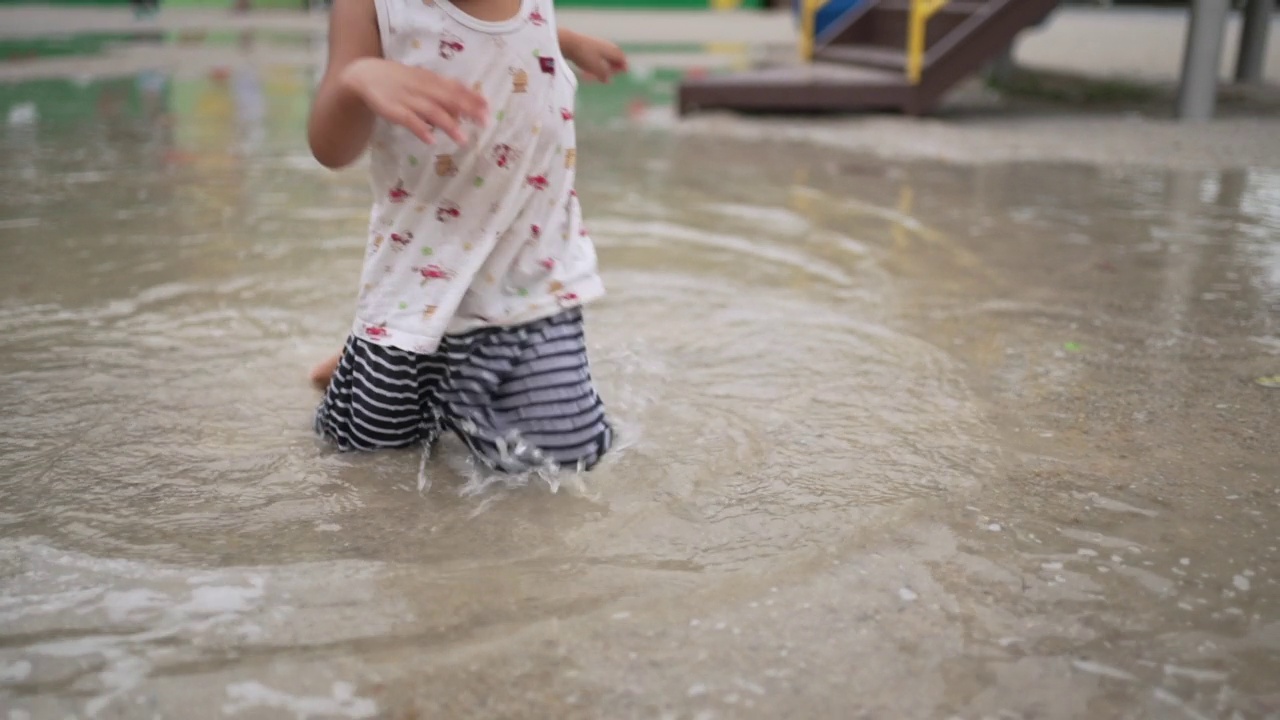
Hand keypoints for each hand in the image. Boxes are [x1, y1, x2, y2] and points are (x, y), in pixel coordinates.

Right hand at [341, 57, 488, 145]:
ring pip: (431, 111)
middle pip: (448, 98)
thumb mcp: (421, 82)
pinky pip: (408, 120)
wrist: (365, 75)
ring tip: (463, 139)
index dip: (472, 96)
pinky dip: (420, 129)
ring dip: (448, 125)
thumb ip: (442, 94)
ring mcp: (407, 98)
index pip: (455, 87)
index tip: (488, 107)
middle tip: (484, 122)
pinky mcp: (392, 110)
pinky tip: (431, 139)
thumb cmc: (399, 81)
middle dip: (467, 110)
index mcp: (429, 80)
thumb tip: (464, 111)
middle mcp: (421, 87)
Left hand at [563, 32, 627, 82]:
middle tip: (617, 71)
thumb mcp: (596, 68)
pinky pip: (596, 53)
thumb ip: (604, 74)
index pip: (621, 58)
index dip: (624, 65)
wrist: (568, 42)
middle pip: (614, 55)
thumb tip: (608, 80)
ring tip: (605, 71)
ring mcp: (596, 44)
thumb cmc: (584, 55)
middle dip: (616, 64)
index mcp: (611, 50)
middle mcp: (605, 46)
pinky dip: (598, 60)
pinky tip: (592, 66)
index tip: (625, 71)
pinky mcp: (586, 45)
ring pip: (605, 54)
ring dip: (607, 62)